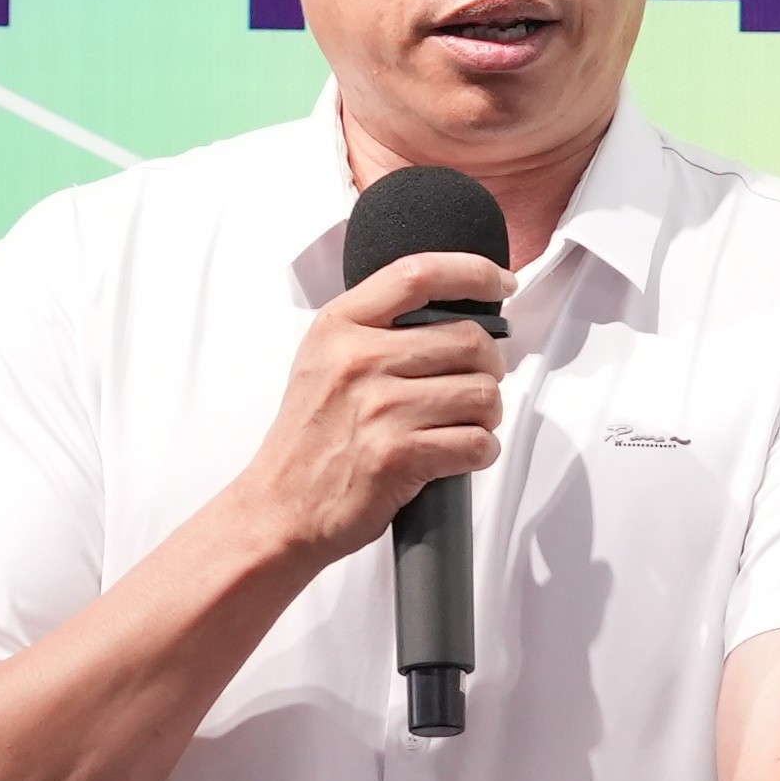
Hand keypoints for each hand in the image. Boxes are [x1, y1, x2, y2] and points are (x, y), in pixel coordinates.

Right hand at [238, 255, 507, 563]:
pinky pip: (476, 442)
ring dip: (487, 413)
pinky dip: (480, 451)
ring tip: (464, 423)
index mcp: (340, 326)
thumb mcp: (324, 360)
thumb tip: (453, 314)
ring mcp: (380, 408)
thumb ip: (377, 329)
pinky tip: (458, 454)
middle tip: (477, 383)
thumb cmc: (309, 439)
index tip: (500, 283)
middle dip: (490, 366)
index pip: (419, 274)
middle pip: (470, 340)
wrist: (279, 507)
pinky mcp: (398, 455)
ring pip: (482, 393)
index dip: (474, 272)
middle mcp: (359, 360)